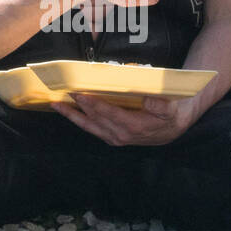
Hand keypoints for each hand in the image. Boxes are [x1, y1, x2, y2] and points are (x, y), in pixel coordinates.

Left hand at [50, 92, 196, 145]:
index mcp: (133, 126)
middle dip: (78, 106)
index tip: (80, 94)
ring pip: (89, 126)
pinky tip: (70, 112)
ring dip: (72, 115)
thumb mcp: (171, 108)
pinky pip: (92, 129)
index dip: (93, 104)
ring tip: (57, 105)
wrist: (173, 129)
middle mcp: (121, 135)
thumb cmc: (170, 114)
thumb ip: (160, 105)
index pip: (108, 114)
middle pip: (94, 119)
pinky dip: (79, 120)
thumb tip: (147, 97)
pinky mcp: (111, 138)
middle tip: (64, 92)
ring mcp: (115, 138)